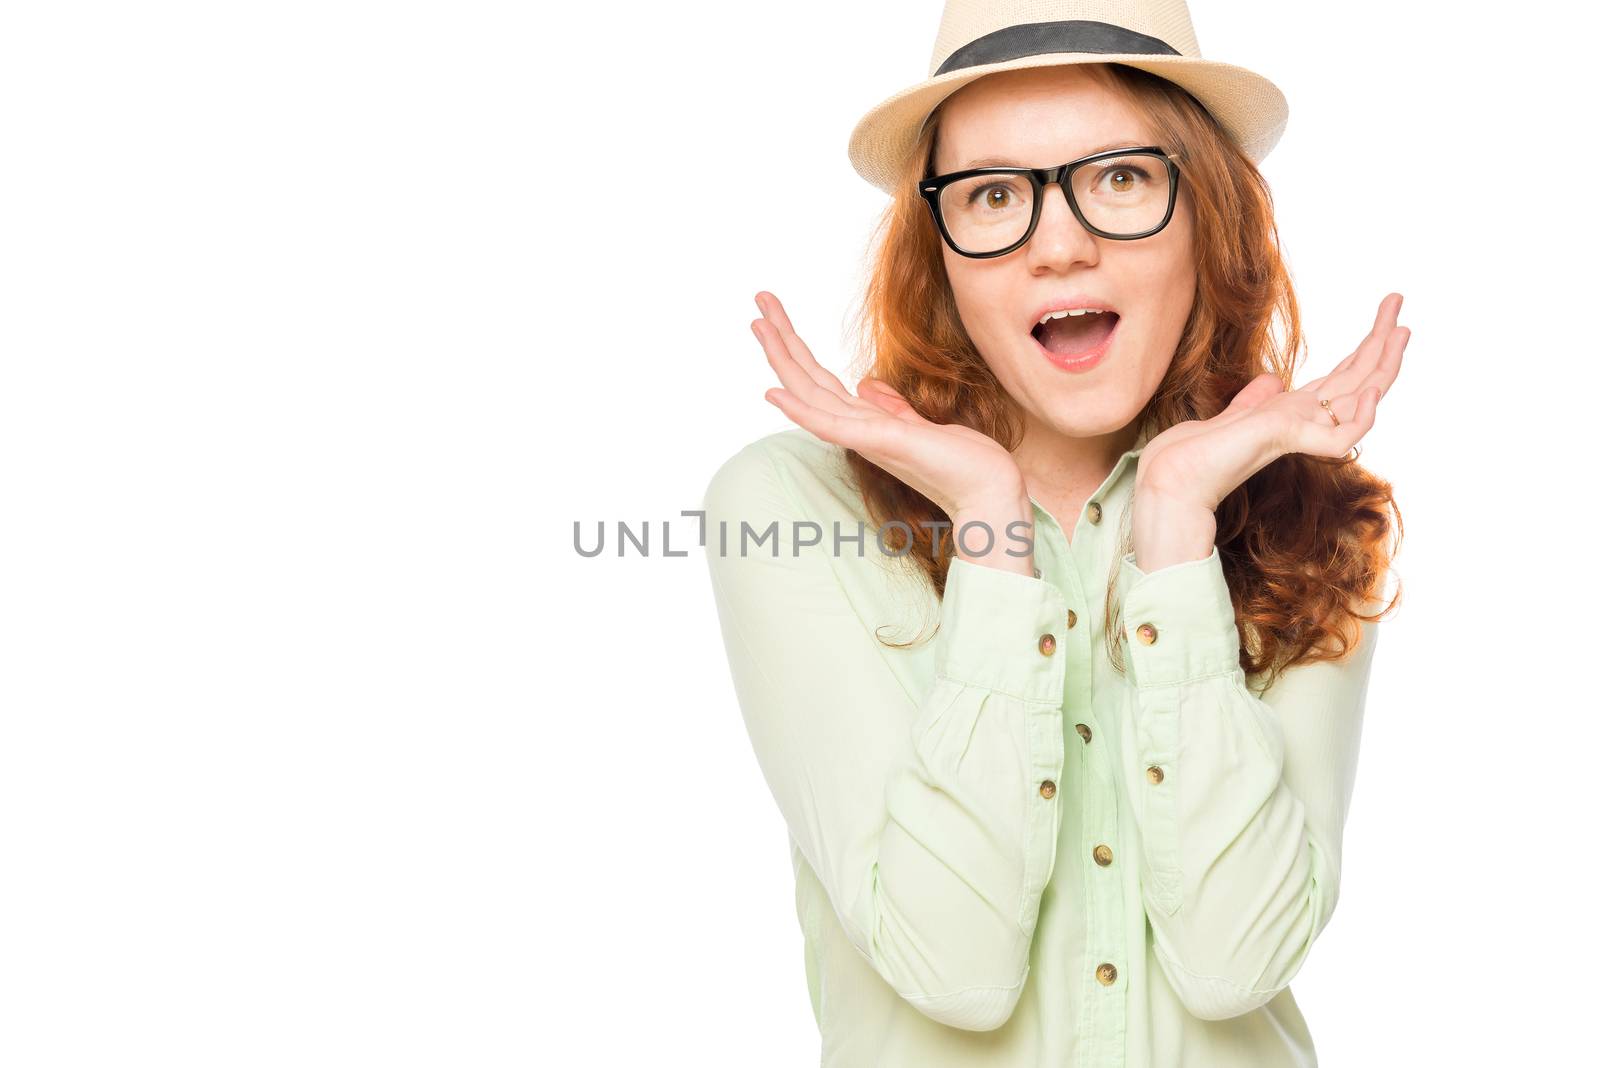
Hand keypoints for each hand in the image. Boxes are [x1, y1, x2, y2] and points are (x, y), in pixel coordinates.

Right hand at [748, 290, 1026, 524]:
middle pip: (808, 379)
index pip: (821, 381)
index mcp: (866, 421)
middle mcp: (858, 428)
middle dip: (782, 340)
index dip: (798, 349)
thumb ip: (891, 406)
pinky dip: (800, 411)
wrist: (987, 491)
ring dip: (783, 359)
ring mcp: (864, 436)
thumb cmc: (961, 462)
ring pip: (811, 393)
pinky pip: (830, 425)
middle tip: (759, 300)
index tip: (777, 317)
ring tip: (759, 324)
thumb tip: (865, 384)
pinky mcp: (878, 442)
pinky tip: (774, 393)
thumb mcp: (920, 423)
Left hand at [1136, 292, 1409, 512]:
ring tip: (1400, 331)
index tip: (1385, 317)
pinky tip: (1370, 392)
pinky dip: (1361, 417)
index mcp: (1294, 413)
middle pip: (1358, 378)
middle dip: (1381, 341)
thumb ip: (1258, 398)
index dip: (1365, 349)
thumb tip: (1272, 382)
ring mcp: (1301, 433)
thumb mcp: (1234, 412)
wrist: (1174, 476)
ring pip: (1361, 401)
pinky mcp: (1290, 443)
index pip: (1342, 377)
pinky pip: (1342, 436)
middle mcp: (1304, 421)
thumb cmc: (1197, 452)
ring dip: (1384, 365)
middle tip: (1398, 302)